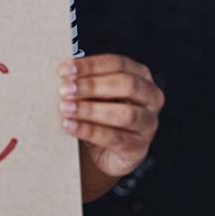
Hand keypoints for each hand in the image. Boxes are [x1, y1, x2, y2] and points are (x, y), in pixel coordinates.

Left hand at [57, 53, 163, 178]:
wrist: (104, 151)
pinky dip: (89, 130)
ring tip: (65, 108)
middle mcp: (151, 98)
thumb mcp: (94, 94)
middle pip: (127, 85)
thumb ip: (84, 82)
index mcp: (141, 76)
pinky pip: (115, 138)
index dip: (91, 65)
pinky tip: (70, 126)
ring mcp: (148, 123)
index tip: (64, 70)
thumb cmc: (99, 113)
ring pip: (125, 114)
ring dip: (91, 109)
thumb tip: (63, 75)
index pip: (118, 64)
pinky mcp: (139, 147)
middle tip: (65, 89)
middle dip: (92, 86)